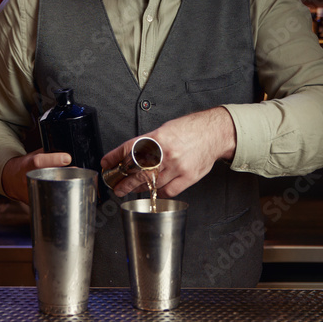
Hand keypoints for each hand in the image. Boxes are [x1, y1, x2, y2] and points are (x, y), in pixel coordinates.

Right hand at [0, 148, 70, 203]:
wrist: (11, 179)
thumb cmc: (27, 165)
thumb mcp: (35, 154)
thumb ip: (49, 152)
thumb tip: (68, 149)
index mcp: (28, 164)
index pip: (39, 161)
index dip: (54, 160)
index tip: (68, 158)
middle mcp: (28, 178)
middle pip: (46, 178)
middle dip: (64, 176)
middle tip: (77, 173)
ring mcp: (29, 191)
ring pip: (47, 192)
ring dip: (63, 188)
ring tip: (73, 184)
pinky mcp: (32, 201)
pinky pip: (47, 201)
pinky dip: (58, 198)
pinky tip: (65, 194)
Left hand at [100, 107, 235, 197]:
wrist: (215, 132)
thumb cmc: (192, 129)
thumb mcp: (166, 129)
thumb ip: (150, 142)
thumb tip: (133, 153)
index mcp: (158, 137)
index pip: (129, 149)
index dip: (115, 158)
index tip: (107, 163)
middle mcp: (166, 152)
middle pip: (138, 172)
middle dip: (124, 182)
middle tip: (117, 187)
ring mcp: (177, 166)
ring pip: (151, 184)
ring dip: (138, 189)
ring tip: (132, 190)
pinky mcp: (188, 177)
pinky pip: (168, 191)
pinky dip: (159, 192)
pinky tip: (154, 191)